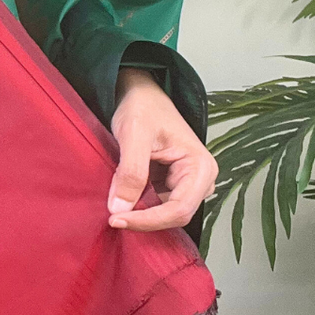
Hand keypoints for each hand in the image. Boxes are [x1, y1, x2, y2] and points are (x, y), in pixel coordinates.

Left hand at [107, 69, 216, 231]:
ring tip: (116, 206)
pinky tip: (122, 199)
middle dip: (144, 219)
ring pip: (164, 214)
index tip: (118, 219)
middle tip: (113, 217)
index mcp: (201, 166)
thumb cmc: (144, 106)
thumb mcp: (134, 135)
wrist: (140, 94)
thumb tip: (120, 208)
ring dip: (140, 214)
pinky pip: (155, 206)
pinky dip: (138, 206)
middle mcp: (199, 179)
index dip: (149, 220)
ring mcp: (186, 184)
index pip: (179, 209)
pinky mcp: (170, 185)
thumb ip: (130, 172)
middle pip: (174, 216)